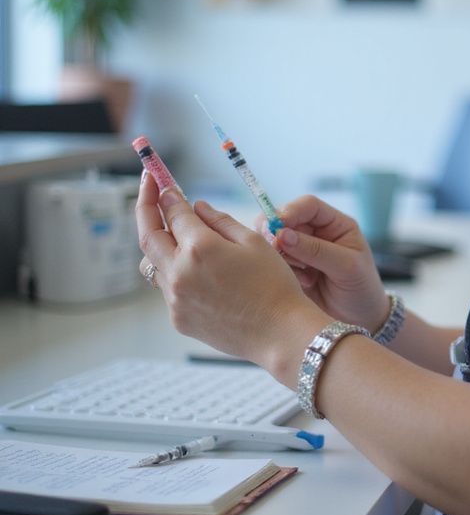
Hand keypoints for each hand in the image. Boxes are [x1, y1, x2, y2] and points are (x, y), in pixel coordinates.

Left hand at [135, 172, 327, 365]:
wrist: (279, 332)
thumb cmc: (274, 285)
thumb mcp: (254, 242)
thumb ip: (220, 221)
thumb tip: (197, 207)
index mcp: (200, 248)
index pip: (173, 212)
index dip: (166, 193)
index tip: (163, 182)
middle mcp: (179, 272)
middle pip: (148, 235)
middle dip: (145, 208)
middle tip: (148, 189)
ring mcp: (175, 298)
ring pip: (154, 263)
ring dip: (159, 243)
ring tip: (173, 231)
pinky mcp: (177, 317)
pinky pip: (166, 287)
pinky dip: (174, 271)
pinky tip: (196, 268)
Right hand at [265, 194, 390, 331]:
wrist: (359, 320)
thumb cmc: (362, 289)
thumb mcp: (346, 266)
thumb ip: (316, 250)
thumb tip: (283, 235)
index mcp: (335, 224)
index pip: (308, 205)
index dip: (289, 210)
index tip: (276, 226)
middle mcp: (316, 233)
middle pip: (285, 220)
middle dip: (276, 233)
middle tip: (275, 249)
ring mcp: (301, 251)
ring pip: (275, 241)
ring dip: (280, 255)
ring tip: (304, 276)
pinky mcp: (291, 270)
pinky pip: (274, 262)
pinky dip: (281, 270)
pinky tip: (303, 284)